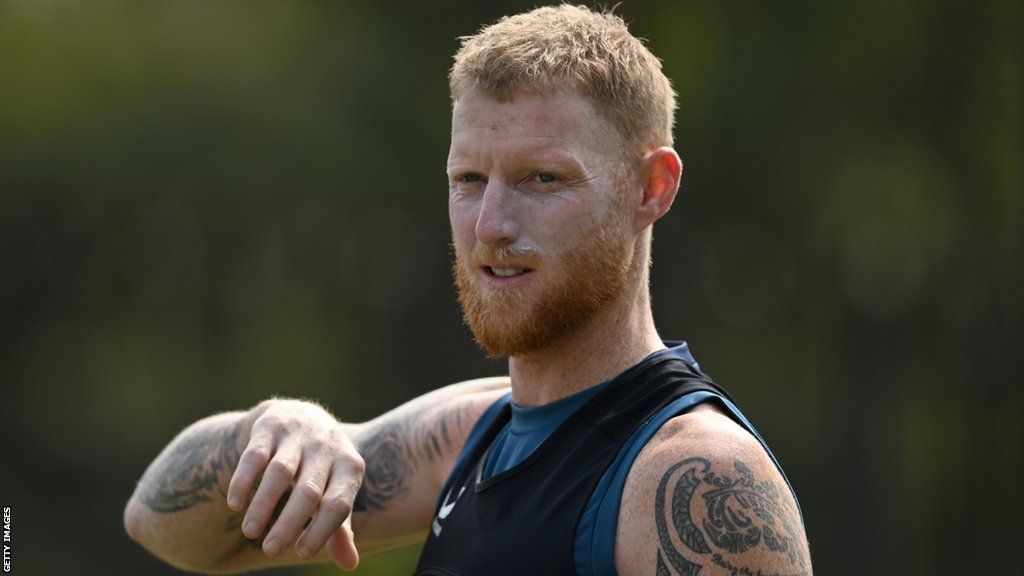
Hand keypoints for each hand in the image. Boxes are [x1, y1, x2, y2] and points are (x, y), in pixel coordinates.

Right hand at [225, 399, 364, 568]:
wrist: (301, 416)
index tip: (301, 552)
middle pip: (309, 491)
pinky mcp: (271, 424)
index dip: (322, 530)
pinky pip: (255, 455)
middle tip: (271, 550)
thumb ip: (340, 526)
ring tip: (251, 531)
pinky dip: (244, 480)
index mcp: (350, 466)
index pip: (338, 503)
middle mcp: (327, 446)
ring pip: (280, 472)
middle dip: (289, 523)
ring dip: (263, 504)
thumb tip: (349, 564)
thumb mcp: (335, 490)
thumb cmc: (321, 468)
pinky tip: (236, 503)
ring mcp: (299, 433)